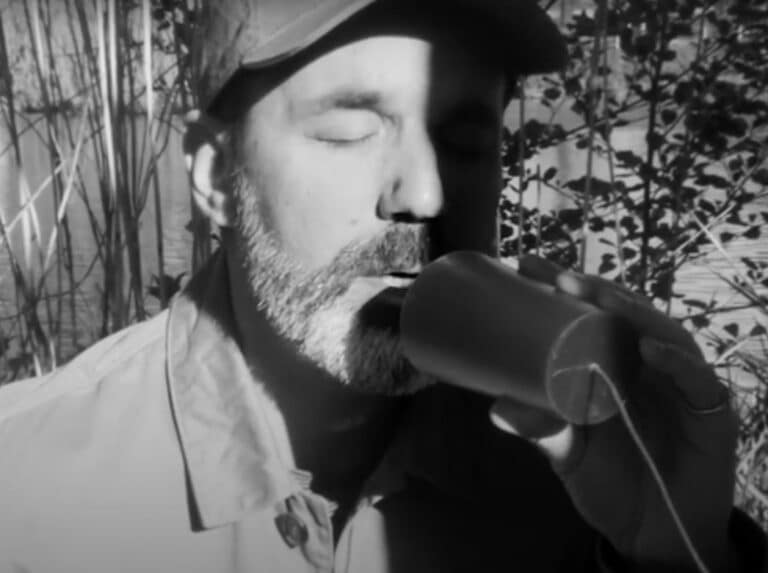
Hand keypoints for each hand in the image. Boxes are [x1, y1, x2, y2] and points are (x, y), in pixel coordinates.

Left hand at [490, 255, 737, 571]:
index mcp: (614, 366)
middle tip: (552, 274)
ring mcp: (680, 384)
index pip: (591, 315)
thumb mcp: (568, 452)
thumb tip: (497, 407)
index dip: (564, 289)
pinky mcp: (710, 412)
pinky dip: (675, 361)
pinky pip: (697, 380)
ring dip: (631, 311)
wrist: (652, 535)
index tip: (523, 267)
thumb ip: (540, 429)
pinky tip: (647, 348)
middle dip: (591, 289)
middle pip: (625, 314)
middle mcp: (648, 365)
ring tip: (595, 296)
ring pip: (663, 333)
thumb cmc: (611, 483)